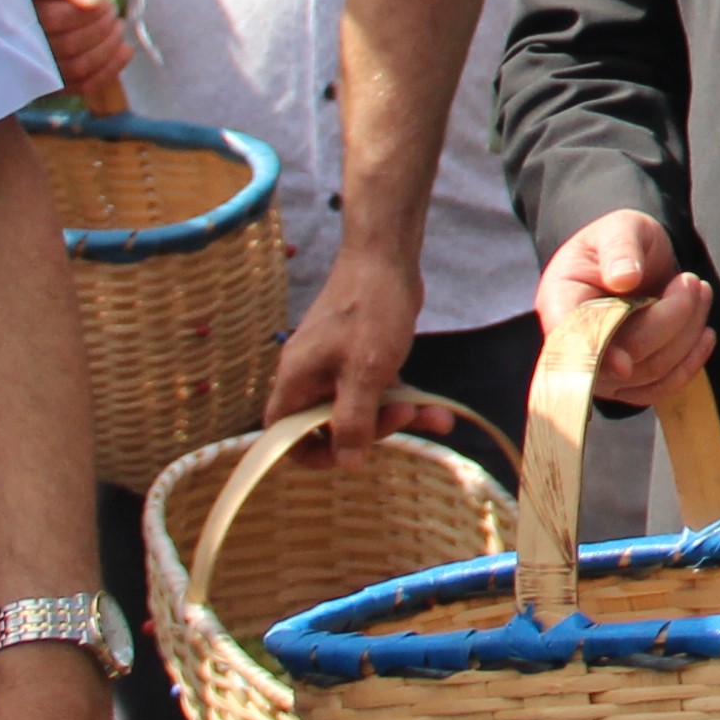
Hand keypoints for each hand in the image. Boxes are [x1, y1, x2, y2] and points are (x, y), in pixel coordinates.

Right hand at [18, 0, 131, 103]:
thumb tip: (91, 2)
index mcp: (19, 13)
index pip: (53, 20)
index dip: (87, 13)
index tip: (103, 2)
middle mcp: (22, 45)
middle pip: (68, 46)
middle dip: (101, 28)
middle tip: (112, 11)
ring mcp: (37, 69)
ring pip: (78, 69)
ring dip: (108, 48)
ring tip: (117, 27)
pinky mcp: (54, 85)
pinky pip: (84, 86)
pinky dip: (110, 70)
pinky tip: (125, 50)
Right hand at [265, 257, 455, 464]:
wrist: (387, 257)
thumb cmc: (369, 310)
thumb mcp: (364, 372)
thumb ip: (353, 420)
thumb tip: (347, 462)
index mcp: (296, 380)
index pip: (283, 434)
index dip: (311, 453)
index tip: (349, 454)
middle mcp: (310, 375)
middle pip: (330, 424)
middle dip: (372, 429)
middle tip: (406, 415)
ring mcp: (336, 365)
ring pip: (361, 407)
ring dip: (397, 416)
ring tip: (436, 417)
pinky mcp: (361, 356)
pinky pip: (377, 389)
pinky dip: (403, 398)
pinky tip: (436, 408)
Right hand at [538, 213, 718, 405]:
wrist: (636, 262)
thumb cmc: (622, 242)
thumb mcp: (621, 228)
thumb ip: (619, 248)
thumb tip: (623, 278)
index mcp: (559, 301)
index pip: (570, 340)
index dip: (595, 356)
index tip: (624, 364)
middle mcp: (575, 344)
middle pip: (626, 354)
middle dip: (670, 318)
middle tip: (692, 280)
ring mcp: (602, 369)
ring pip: (651, 370)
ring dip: (687, 333)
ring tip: (699, 290)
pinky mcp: (630, 381)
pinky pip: (662, 387)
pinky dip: (690, 363)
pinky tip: (705, 334)